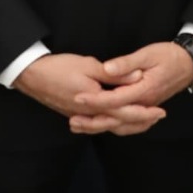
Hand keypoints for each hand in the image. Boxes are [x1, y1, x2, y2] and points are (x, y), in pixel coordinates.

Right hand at [15, 52, 160, 134]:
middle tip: (157, 118)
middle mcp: (89, 115)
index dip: (144, 112)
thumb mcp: (89, 65)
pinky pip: (98, 124)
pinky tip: (116, 121)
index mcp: (95, 103)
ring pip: (109, 126)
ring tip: (143, 122)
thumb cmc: (59, 68)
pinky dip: (111, 124)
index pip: (125, 112)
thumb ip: (114, 74)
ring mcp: (81, 117)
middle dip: (140, 122)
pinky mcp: (75, 115)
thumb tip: (137, 77)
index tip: (160, 111)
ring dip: (127, 125)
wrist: (32, 76)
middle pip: (119, 124)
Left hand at [82, 42, 192, 133]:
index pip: (115, 99)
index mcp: (144, 90)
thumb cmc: (169, 56)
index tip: (78, 97)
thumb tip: (107, 69)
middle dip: (93, 121)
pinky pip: (129, 125)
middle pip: (116, 119)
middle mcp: (145, 104)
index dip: (95, 99)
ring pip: (122, 126)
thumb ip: (126, 64)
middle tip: (73, 122)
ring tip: (80, 126)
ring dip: (101, 127)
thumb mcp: (148, 54)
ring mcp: (146, 108)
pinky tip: (101, 125)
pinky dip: (114, 127)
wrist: (189, 63)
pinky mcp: (146, 109)